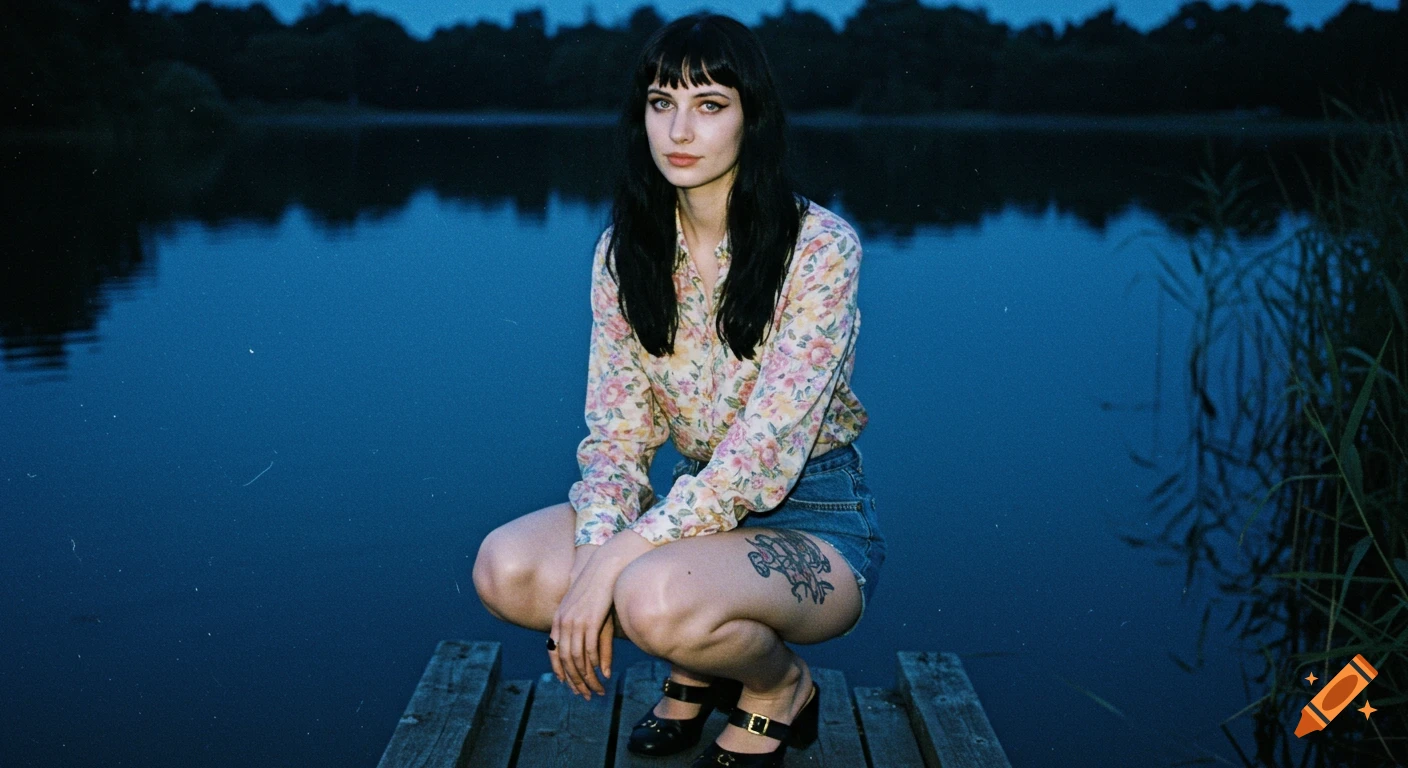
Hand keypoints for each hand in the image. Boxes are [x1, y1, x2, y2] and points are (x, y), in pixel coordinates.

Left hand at [547, 543, 599, 687]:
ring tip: (596, 691)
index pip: (552, 651)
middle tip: (584, 695)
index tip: (567, 684)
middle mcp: (563, 622)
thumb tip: (588, 647)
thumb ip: (585, 630)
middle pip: (564, 659)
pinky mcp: (590, 621)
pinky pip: (589, 649)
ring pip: (576, 658)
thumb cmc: (597, 587)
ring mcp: (575, 622)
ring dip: (586, 678)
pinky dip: (595, 664)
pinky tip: (602, 674)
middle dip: (574, 681)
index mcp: (558, 618)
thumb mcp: (586, 609)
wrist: (605, 567)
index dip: (559, 670)